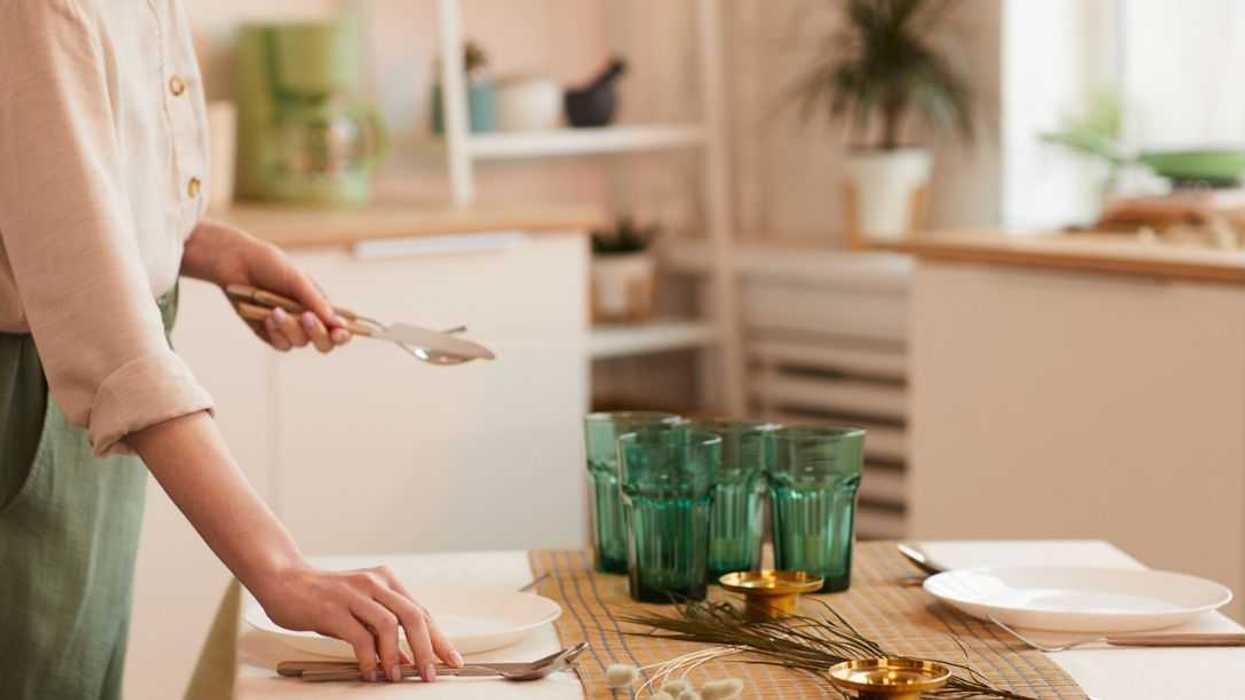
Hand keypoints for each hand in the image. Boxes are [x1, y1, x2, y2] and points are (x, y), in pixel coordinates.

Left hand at [182, 220, 350, 352]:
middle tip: (306, 318)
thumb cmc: (270, 266)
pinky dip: (275, 332)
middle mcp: (306, 319)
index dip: (343, 334)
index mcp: (319, 305)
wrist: (236, 262)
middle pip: (324, 342)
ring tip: (275, 311)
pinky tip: (266, 317)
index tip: (340, 333)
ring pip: (301, 343)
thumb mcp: (297, 280)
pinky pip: (281, 344)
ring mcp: (288, 328)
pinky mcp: (269, 334)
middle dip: (318, 334)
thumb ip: (316, 302)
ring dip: (290, 328)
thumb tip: (337, 323)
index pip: (339, 327)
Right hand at [255, 563, 461, 681]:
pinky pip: (360, 636)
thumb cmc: (324, 599)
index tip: (452, 660)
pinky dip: (369, 659)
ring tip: (395, 676)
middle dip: (427, 648)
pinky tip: (370, 672)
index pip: (421, 612)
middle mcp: (375, 583)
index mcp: (386, 580)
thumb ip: (383, 631)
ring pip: (390, 625)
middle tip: (430, 674)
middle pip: (413, 616)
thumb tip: (408, 661)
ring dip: (397, 655)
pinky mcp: (333, 608)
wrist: (283, 580)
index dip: (438, 638)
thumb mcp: (360, 610)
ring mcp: (354, 594)